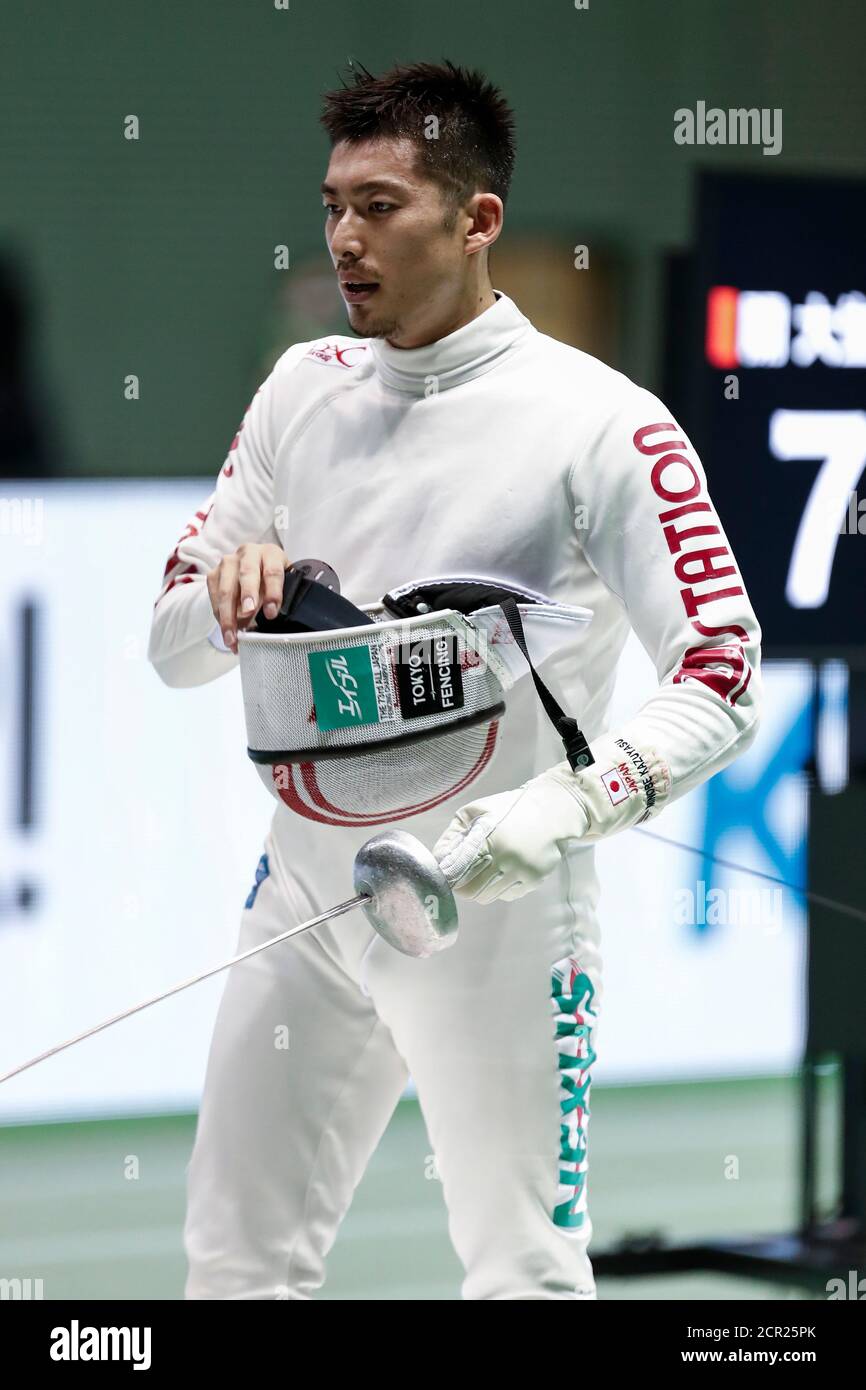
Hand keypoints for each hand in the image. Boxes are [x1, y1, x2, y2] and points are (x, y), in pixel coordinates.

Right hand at [206, 543, 290, 653]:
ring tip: (232, 637)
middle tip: (248, 614)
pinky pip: (214, 597)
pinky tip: (226, 632)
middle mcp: (248, 553)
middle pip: (247, 574)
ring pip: (227, 589)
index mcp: (271, 553)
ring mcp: (228, 562)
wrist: (254, 570)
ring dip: (229, 616)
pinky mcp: (214, 574)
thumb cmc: (271, 580)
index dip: (273, 592)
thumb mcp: (284, 584)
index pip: (273, 571)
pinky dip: (220, 617)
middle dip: (247, 595)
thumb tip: (271, 619)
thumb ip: (279, 599)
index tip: (271, 613)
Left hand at [433, 777, 590, 904]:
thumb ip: (456, 832)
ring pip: (488, 897)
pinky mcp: (534, 881)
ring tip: (484, 872)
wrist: (552, 811)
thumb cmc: (511, 808)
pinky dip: (500, 889)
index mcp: (489, 840)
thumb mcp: (478, 810)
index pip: (458, 872)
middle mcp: (506, 860)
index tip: (444, 875)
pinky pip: (507, 896)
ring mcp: (521, 873)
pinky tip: (503, 872)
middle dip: (462, 887)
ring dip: (480, 889)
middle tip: (461, 879)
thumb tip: (440, 858)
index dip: (448, 877)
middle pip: (471, 891)